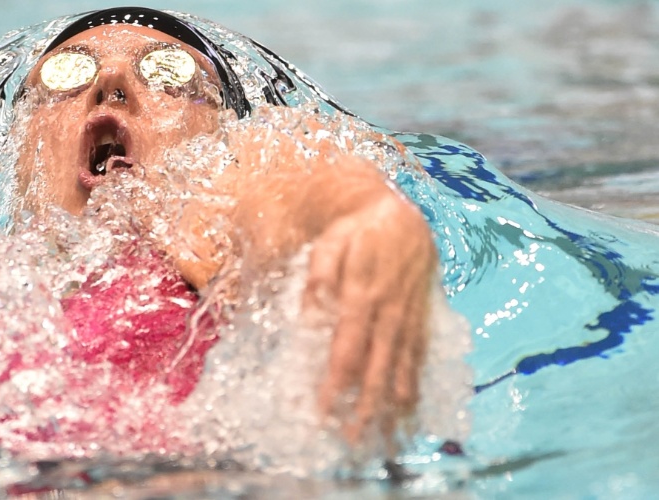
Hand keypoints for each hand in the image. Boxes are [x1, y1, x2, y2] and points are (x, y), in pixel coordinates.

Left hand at [305, 190, 435, 455]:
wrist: (402, 215)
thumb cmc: (356, 231)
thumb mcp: (329, 244)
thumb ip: (319, 279)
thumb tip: (308, 316)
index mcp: (361, 297)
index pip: (346, 349)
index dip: (335, 383)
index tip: (322, 411)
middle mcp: (389, 313)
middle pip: (376, 368)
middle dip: (364, 407)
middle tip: (351, 439)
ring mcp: (408, 318)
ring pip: (401, 367)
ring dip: (392, 405)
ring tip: (384, 437)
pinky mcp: (420, 318)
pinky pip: (418, 357)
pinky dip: (414, 385)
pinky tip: (409, 409)